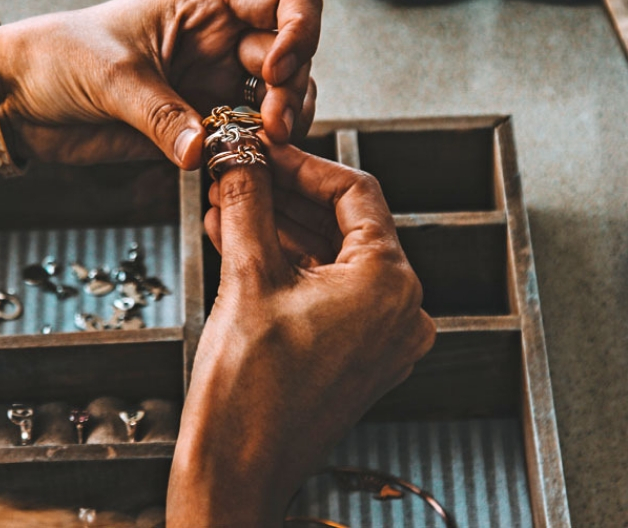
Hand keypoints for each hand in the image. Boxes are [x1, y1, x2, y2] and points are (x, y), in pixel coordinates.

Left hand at [0, 0, 320, 168]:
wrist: (21, 99)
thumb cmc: (57, 57)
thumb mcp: (110, 75)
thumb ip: (159, 113)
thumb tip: (201, 150)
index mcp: (207, 8)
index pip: (288, 1)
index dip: (300, 32)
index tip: (276, 70)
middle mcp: (222, 44)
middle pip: (295, 58)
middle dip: (291, 92)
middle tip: (268, 127)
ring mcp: (216, 86)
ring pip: (283, 102)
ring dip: (284, 124)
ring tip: (259, 146)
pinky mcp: (203, 127)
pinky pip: (250, 139)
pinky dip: (259, 153)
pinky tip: (243, 162)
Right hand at [166, 144, 435, 527]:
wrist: (236, 475)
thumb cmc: (247, 392)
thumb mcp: (247, 278)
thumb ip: (248, 204)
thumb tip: (240, 157)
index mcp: (389, 285)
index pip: (355, 194)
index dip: (303, 164)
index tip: (262, 150)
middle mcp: (401, 310)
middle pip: (343, 225)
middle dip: (285, 196)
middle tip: (238, 173)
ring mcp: (383, 337)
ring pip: (332, 258)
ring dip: (280, 229)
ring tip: (226, 204)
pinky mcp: (360, 355)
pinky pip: (328, 292)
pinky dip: (289, 266)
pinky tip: (240, 241)